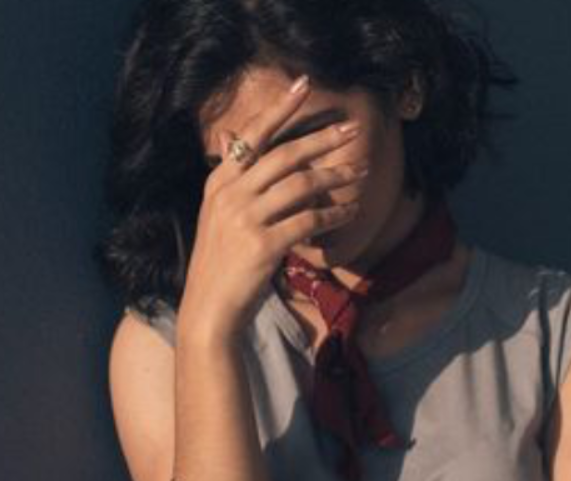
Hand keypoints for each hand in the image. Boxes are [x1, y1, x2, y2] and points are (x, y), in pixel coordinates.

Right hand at [177, 75, 368, 341]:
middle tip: (352, 129)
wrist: (209, 307)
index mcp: (219, 181)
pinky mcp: (263, 245)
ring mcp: (245, 219)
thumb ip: (230, 176)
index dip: (280, 108)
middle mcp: (230, 194)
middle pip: (285, 154)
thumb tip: (229, 137)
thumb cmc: (220, 260)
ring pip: (301, 185)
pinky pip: (308, 221)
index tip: (305, 84)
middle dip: (323, 139)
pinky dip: (334, 213)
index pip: (253, 134)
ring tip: (361, 171)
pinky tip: (351, 211)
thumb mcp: (217, 212)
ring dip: (336, 176)